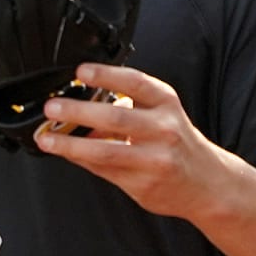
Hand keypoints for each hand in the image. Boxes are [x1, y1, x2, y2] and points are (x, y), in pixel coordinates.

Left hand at [35, 63, 232, 219]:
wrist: (208, 183)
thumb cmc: (178, 143)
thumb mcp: (161, 114)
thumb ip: (125, 108)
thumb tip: (81, 108)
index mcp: (166, 103)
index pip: (134, 83)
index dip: (106, 75)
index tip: (81, 72)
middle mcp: (163, 129)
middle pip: (114, 118)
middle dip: (77, 112)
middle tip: (53, 108)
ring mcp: (154, 159)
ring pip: (104, 152)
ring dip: (70, 144)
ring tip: (47, 138)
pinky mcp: (143, 184)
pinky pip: (105, 170)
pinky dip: (82, 160)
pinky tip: (67, 153)